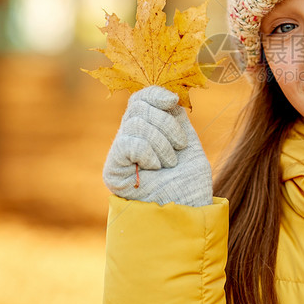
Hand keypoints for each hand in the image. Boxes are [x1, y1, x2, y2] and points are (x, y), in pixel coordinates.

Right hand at [103, 86, 212, 206]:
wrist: (188, 209)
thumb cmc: (190, 181)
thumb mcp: (188, 140)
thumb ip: (175, 117)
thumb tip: (168, 95)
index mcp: (149, 128)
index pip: (141, 98)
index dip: (155, 94)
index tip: (172, 102)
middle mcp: (131, 137)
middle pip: (138, 106)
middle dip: (166, 124)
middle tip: (179, 147)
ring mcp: (121, 153)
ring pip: (135, 124)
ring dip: (161, 143)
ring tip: (169, 163)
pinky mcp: (113, 169)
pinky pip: (128, 143)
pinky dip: (147, 153)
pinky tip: (154, 167)